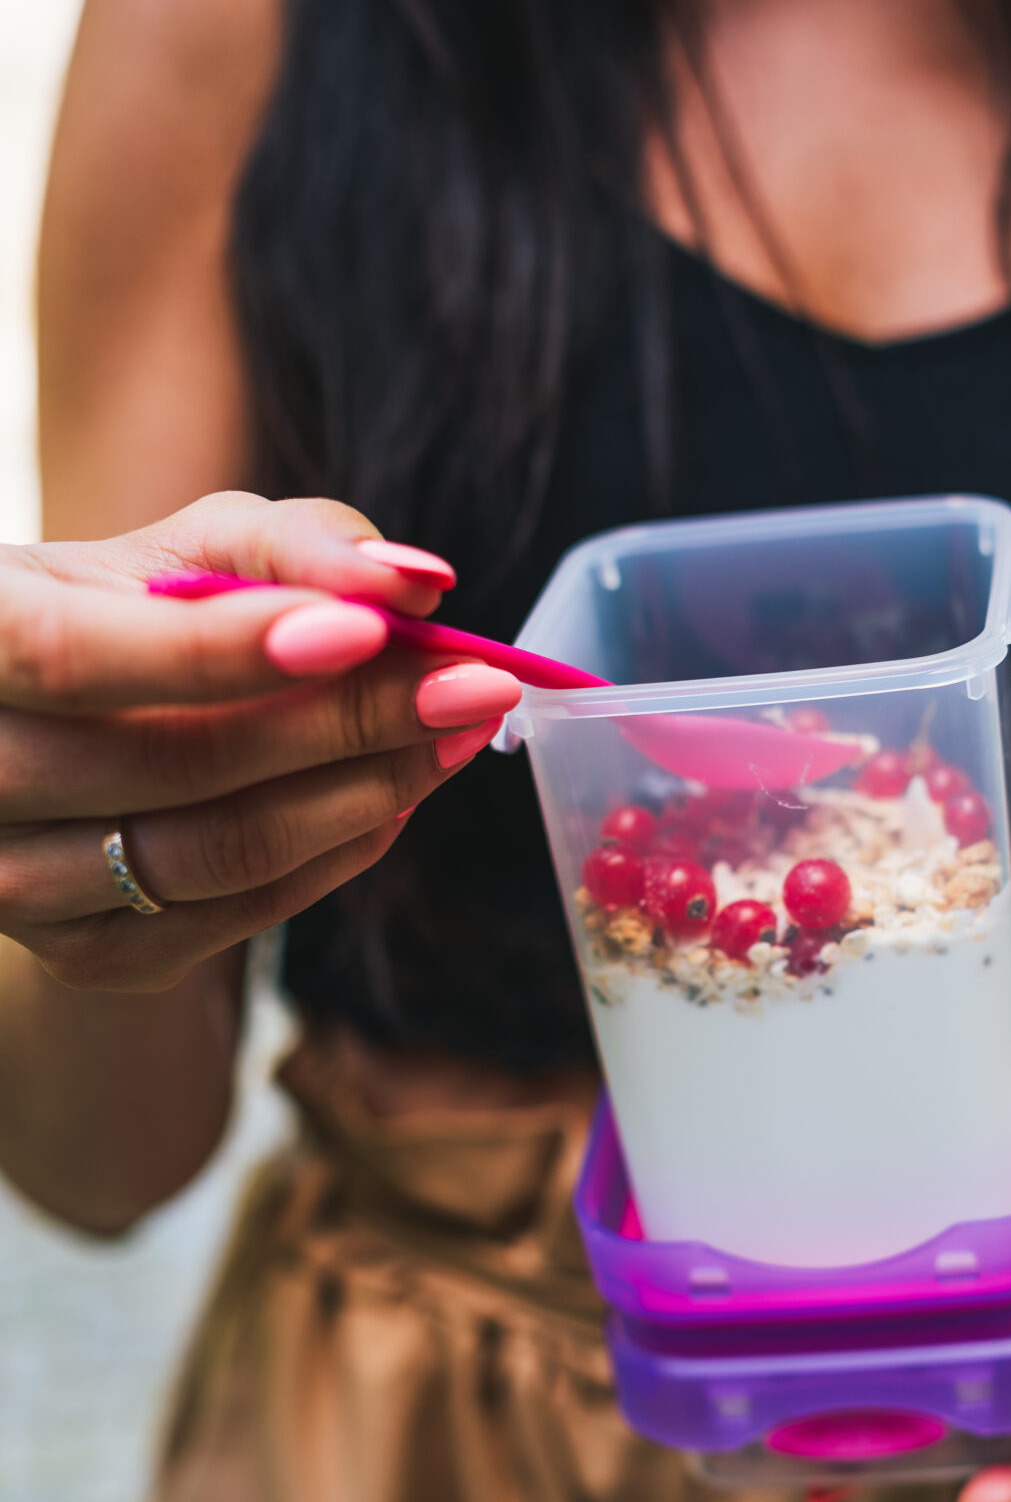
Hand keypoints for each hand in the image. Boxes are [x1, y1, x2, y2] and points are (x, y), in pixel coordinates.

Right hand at [0, 491, 519, 990]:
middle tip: (473, 683)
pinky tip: (391, 798)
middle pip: (172, 767)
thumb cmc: (119, 610)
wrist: (41, 723)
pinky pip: (235, 918)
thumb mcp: (181, 547)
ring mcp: (15, 885)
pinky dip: (335, 856)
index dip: (222, 649)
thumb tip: (415, 582)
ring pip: (215, 856)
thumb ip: (294, 545)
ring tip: (453, 731)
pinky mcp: (85, 956)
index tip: (367, 631)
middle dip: (347, 722)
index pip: (81, 656)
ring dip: (363, 794)